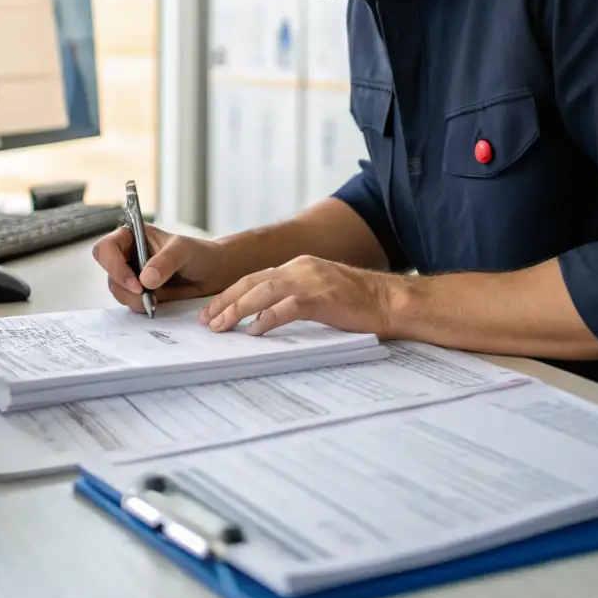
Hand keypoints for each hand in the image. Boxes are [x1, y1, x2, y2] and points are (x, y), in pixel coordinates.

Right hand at [93, 224, 226, 313]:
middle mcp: (127, 254)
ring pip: (118, 291)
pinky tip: (157, 302)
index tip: (136, 282)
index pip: (106, 248)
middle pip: (109, 273)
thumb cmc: (198, 253)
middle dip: (125, 287)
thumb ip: (166, 261)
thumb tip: (145, 279)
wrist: (212, 274)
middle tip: (146, 294)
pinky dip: (141, 306)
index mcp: (132, 236)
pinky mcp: (139, 292)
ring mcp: (132, 274)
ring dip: (134, 299)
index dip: (114, 266)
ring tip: (156, 298)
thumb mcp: (184, 250)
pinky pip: (129, 302)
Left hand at [197, 255, 393, 337]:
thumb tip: (266, 316)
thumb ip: (295, 297)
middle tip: (206, 320)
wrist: (390, 301)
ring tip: (221, 327)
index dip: (232, 294)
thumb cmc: (359, 303)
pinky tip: (253, 331)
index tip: (213, 310)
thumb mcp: (321, 292)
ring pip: (262, 292)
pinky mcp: (321, 297)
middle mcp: (300, 268)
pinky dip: (266, 319)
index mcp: (299, 266)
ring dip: (237, 310)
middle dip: (225, 301)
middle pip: (252, 282)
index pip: (255, 278)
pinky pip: (286, 307)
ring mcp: (310, 281)